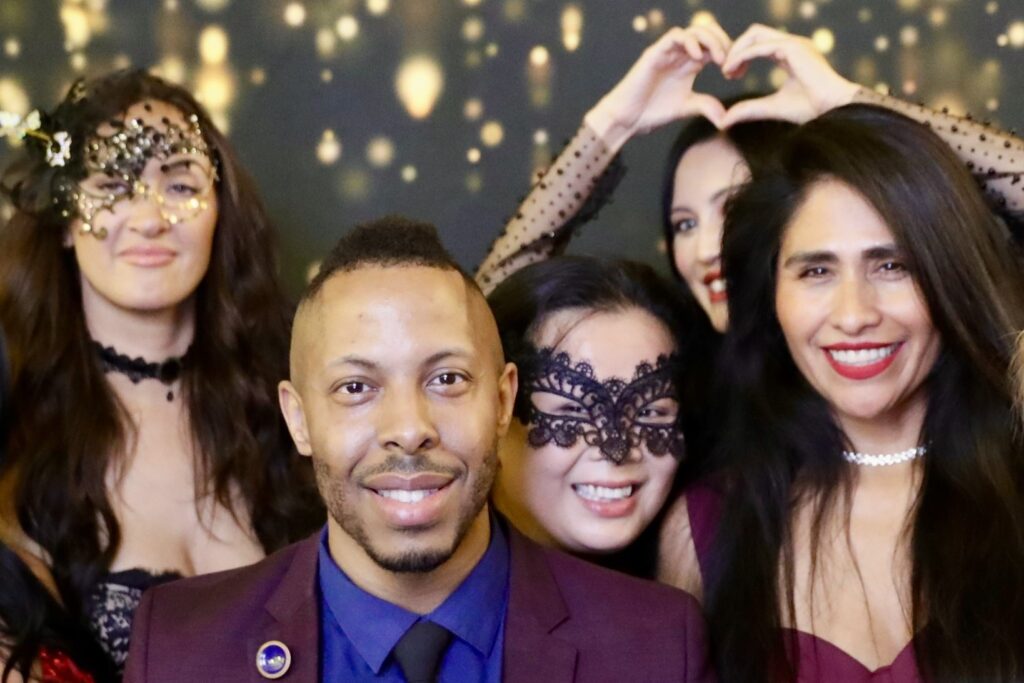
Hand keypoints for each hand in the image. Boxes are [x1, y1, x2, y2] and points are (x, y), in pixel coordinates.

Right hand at [585, 21, 731, 151]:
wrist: (626, 118)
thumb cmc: (652, 112)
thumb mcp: (685, 108)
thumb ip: (705, 106)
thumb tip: (726, 117)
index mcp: (689, 64)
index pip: (715, 46)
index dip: (730, 54)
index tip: (737, 73)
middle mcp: (680, 54)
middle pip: (708, 33)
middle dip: (724, 43)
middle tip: (730, 63)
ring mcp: (667, 51)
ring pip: (694, 30)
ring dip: (710, 41)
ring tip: (718, 59)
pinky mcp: (655, 53)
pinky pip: (675, 36)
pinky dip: (690, 42)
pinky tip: (698, 58)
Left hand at [720, 24, 858, 127]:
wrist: (834, 109)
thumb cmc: (811, 109)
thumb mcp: (772, 107)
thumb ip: (749, 109)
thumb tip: (724, 121)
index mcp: (791, 53)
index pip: (759, 43)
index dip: (741, 56)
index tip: (730, 75)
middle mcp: (793, 44)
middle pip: (755, 33)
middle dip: (736, 48)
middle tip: (725, 71)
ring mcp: (794, 43)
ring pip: (756, 34)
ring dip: (737, 50)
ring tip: (726, 70)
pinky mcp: (793, 48)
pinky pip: (760, 46)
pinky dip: (742, 56)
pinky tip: (732, 70)